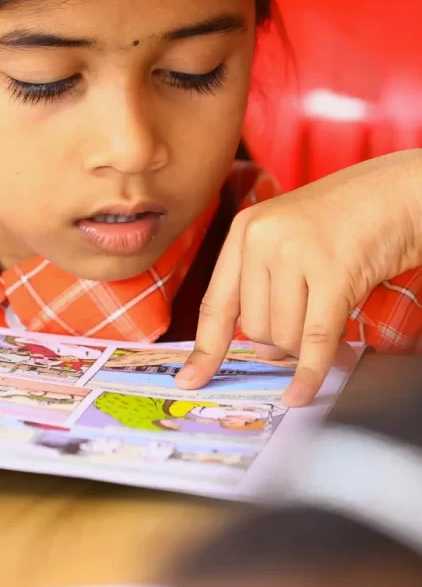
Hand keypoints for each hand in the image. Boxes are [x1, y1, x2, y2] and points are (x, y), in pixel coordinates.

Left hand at [175, 150, 421, 405]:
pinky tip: (301, 395)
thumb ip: (268, 291)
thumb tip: (262, 353)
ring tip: (329, 312)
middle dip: (281, 340)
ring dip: (305, 344)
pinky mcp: (332, 273)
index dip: (205, 349)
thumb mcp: (293, 243)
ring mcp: (294, 253)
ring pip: (283, 338)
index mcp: (245, 229)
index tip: (190, 381)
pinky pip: (313, 341)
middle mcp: (261, 238)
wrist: (397, 192)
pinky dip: (308, 374)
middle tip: (311, 319)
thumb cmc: (348, 220)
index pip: (216, 302)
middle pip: (254, 329)